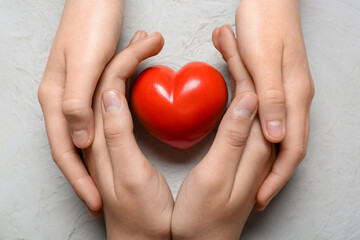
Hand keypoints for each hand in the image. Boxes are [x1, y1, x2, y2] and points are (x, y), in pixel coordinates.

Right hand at [38, 0, 123, 215]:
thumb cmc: (91, 25)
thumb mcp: (85, 64)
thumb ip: (76, 103)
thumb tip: (77, 141)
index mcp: (57, 99)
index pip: (64, 150)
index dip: (79, 178)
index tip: (94, 202)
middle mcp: (60, 100)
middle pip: (70, 148)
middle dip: (85, 176)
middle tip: (99, 200)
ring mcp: (71, 93)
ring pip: (82, 135)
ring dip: (93, 157)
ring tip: (103, 181)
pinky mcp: (85, 85)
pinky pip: (92, 117)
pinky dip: (101, 134)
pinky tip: (109, 143)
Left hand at [83, 31, 172, 239]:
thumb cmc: (141, 215)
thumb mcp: (130, 175)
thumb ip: (116, 136)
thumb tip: (110, 94)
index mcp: (96, 139)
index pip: (105, 86)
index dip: (127, 59)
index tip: (150, 44)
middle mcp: (96, 135)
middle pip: (105, 83)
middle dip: (127, 56)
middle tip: (150, 40)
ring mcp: (106, 140)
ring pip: (110, 92)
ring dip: (126, 68)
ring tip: (145, 51)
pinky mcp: (116, 146)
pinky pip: (117, 107)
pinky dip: (128, 86)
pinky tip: (137, 84)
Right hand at [171, 26, 274, 239]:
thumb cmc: (204, 217)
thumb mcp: (217, 178)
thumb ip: (235, 140)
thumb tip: (249, 101)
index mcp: (255, 148)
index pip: (254, 94)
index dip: (241, 64)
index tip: (227, 40)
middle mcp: (258, 146)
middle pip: (255, 92)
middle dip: (242, 61)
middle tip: (225, 37)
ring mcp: (250, 150)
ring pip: (251, 101)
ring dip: (241, 74)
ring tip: (226, 52)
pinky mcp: (240, 156)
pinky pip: (244, 115)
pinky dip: (237, 93)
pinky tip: (230, 90)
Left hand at [236, 0, 314, 209]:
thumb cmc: (264, 24)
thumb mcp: (264, 62)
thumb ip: (273, 100)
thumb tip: (277, 138)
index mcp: (294, 96)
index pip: (292, 148)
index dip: (277, 176)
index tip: (262, 196)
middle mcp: (296, 98)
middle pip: (290, 146)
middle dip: (274, 174)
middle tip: (257, 195)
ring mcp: (289, 91)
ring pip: (283, 134)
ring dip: (269, 158)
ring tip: (254, 178)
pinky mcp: (279, 84)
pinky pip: (275, 119)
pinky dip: (265, 136)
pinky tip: (254, 142)